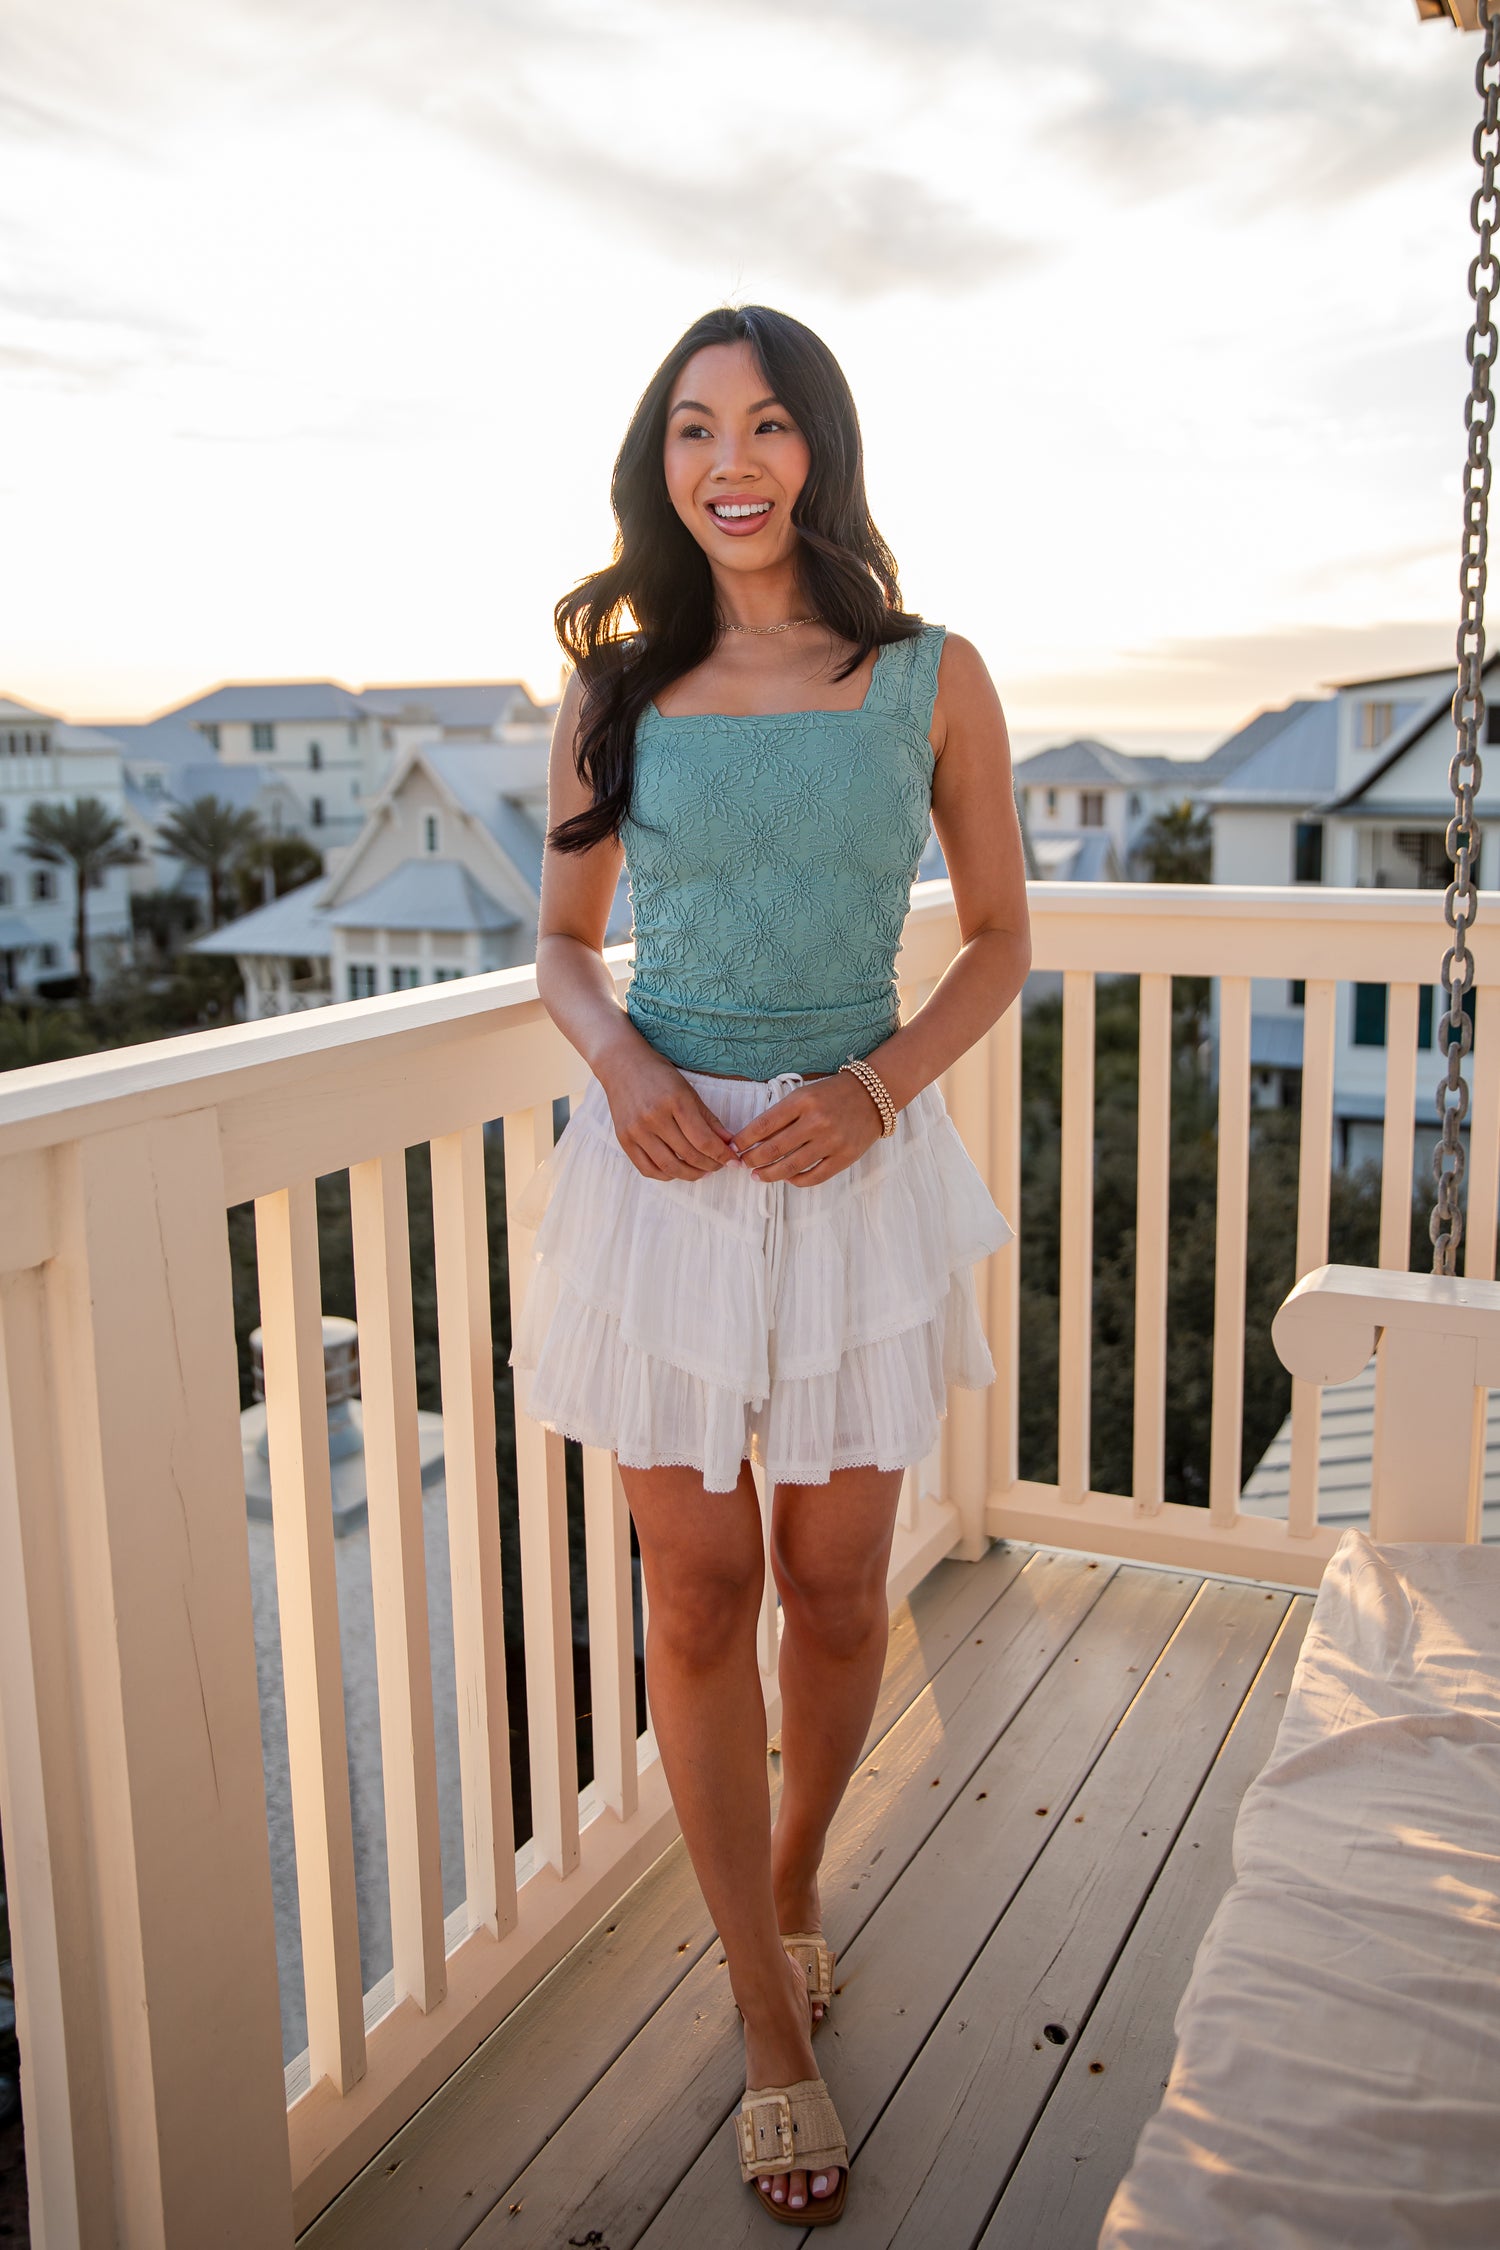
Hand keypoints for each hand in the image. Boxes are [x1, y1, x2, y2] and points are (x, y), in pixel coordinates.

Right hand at [597, 1048, 739, 1181]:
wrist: (621, 1064)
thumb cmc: (658, 1074)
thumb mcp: (688, 1090)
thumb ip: (708, 1118)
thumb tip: (728, 1143)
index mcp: (675, 1101)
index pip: (704, 1139)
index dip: (722, 1155)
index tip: (733, 1162)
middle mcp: (654, 1117)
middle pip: (689, 1155)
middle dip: (710, 1165)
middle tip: (720, 1166)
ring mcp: (637, 1130)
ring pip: (669, 1167)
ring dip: (691, 1174)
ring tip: (702, 1171)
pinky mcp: (624, 1139)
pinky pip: (647, 1168)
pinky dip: (666, 1175)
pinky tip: (678, 1170)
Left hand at [729, 1072, 883, 1187]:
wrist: (873, 1096)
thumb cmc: (832, 1094)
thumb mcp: (804, 1094)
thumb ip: (782, 1115)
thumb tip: (753, 1140)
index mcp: (802, 1100)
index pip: (763, 1125)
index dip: (744, 1140)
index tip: (734, 1147)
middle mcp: (816, 1121)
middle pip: (773, 1148)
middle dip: (751, 1159)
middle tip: (742, 1164)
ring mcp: (832, 1141)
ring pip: (790, 1166)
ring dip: (768, 1174)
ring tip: (757, 1175)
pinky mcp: (845, 1157)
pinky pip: (814, 1177)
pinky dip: (796, 1180)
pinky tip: (787, 1178)